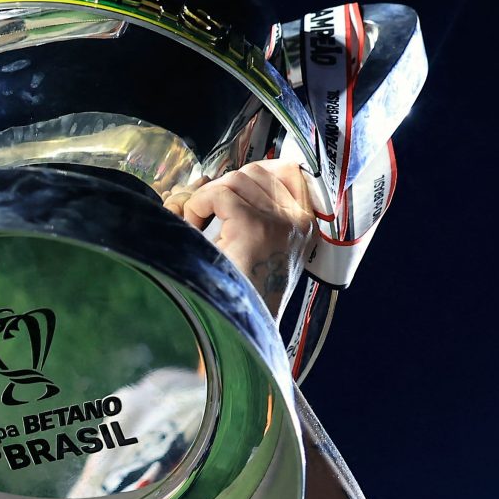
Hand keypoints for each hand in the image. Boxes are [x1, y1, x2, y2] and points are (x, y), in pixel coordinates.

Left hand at [170, 159, 314, 312]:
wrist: (243, 327)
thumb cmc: (246, 293)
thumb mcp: (261, 249)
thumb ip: (251, 211)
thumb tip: (213, 178)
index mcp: (305, 225)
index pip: (288, 171)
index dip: (254, 171)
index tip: (232, 185)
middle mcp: (297, 220)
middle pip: (255, 173)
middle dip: (223, 185)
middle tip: (204, 211)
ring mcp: (277, 222)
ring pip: (235, 180)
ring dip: (208, 196)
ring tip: (197, 223)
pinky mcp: (252, 227)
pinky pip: (218, 194)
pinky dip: (198, 206)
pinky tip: (193, 227)